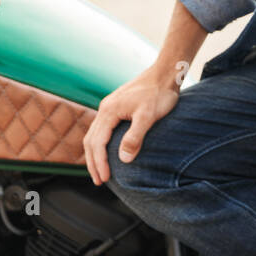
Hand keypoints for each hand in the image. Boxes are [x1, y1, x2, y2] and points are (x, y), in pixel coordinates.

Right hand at [83, 66, 180, 185]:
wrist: (165, 73)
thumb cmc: (159, 94)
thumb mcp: (148, 116)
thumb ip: (135, 137)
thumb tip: (123, 159)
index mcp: (109, 111)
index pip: (97, 143)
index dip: (99, 163)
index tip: (104, 179)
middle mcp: (105, 109)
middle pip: (90, 140)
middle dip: (93, 162)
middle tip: (99, 181)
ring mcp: (109, 107)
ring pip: (94, 134)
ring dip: (95, 154)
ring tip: (100, 171)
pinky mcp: (116, 107)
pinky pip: (102, 129)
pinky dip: (100, 144)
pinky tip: (108, 152)